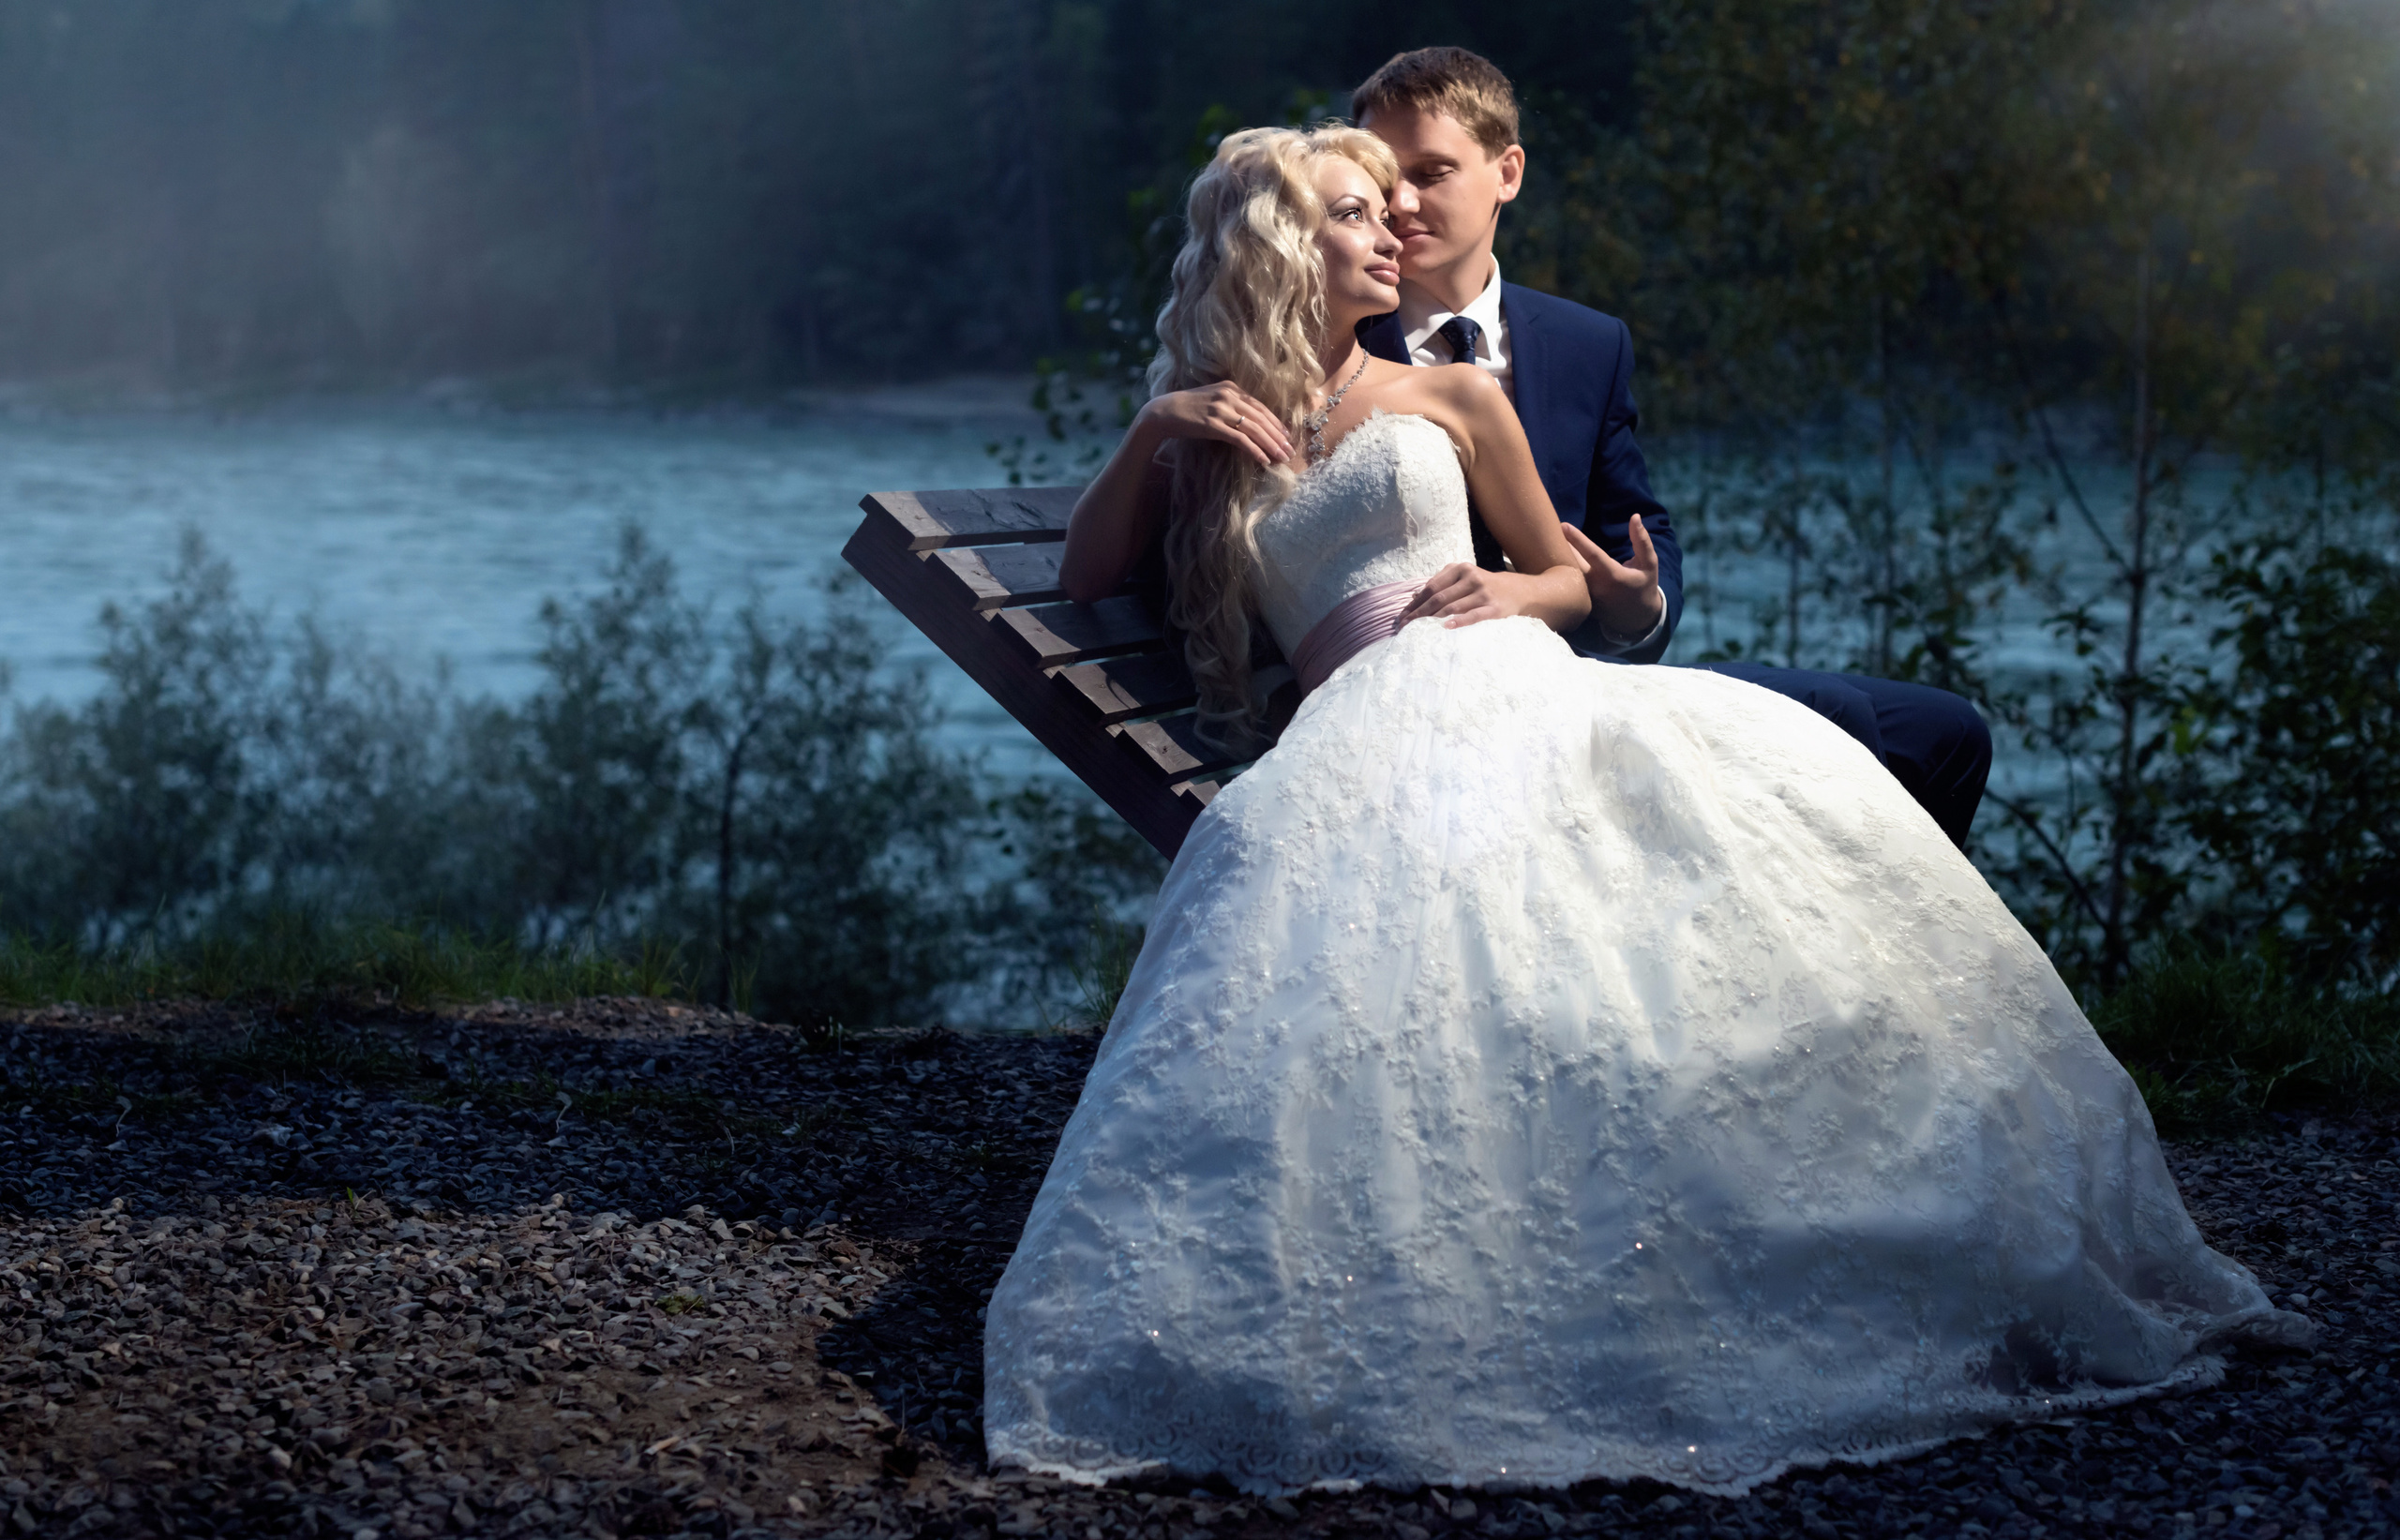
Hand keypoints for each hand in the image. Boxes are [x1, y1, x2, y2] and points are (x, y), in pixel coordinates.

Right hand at [1136, 384, 1292, 467]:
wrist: (1162, 412)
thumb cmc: (1187, 410)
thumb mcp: (1212, 400)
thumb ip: (1230, 405)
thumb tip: (1249, 422)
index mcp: (1231, 388)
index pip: (1260, 407)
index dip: (1275, 422)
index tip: (1286, 436)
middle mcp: (1229, 395)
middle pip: (1261, 418)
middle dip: (1278, 436)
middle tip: (1290, 451)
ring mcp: (1221, 409)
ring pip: (1254, 429)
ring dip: (1271, 445)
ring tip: (1282, 458)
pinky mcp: (1213, 425)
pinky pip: (1240, 439)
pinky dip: (1254, 450)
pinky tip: (1263, 460)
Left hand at [1398, 556, 1586, 629]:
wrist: (1525, 591)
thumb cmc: (1489, 588)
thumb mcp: (1467, 579)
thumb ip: (1443, 585)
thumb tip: (1414, 598)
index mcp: (1462, 569)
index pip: (1431, 587)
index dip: (1414, 603)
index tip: (1401, 616)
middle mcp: (1472, 578)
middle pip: (1438, 598)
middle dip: (1417, 614)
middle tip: (1402, 628)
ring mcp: (1484, 593)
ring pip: (1451, 608)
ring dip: (1430, 621)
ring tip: (1415, 632)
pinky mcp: (1495, 609)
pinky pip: (1473, 616)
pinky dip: (1458, 622)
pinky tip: (1444, 628)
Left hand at [1561, 516, 1663, 639]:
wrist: (1636, 618)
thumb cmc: (1643, 585)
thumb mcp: (1649, 563)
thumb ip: (1642, 540)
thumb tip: (1635, 516)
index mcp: (1613, 575)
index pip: (1592, 554)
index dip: (1577, 539)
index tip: (1563, 525)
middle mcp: (1596, 587)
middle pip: (1573, 562)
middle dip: (1562, 545)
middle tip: (1550, 527)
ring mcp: (1586, 597)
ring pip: (1568, 573)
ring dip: (1559, 557)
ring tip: (1547, 540)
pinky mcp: (1580, 604)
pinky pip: (1567, 584)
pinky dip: (1561, 570)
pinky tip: (1552, 558)